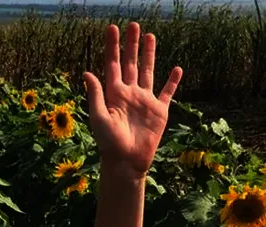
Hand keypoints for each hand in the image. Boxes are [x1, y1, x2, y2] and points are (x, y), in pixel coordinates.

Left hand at [83, 22, 182, 176]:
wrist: (126, 161)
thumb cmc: (108, 143)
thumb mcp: (99, 117)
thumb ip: (96, 95)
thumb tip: (87, 73)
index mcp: (113, 93)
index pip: (112, 64)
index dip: (112, 47)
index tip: (111, 29)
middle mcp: (129, 93)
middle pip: (130, 63)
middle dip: (131, 45)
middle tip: (133, 25)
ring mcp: (145, 101)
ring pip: (148, 72)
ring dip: (149, 55)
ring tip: (150, 36)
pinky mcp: (159, 111)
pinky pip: (167, 93)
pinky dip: (172, 81)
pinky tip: (177, 69)